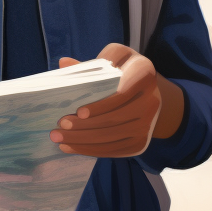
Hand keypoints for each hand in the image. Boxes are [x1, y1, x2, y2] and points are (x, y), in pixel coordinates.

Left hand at [50, 43, 180, 157]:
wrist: (145, 92)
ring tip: (60, 139)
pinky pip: (115, 150)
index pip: (122, 93)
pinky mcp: (142, 141)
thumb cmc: (121, 71)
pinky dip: (92, 150)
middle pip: (116, 118)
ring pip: (114, 136)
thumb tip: (63, 63)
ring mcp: (148, 123)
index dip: (102, 105)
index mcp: (143, 72)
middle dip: (85, 126)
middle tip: (60, 126)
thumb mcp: (110, 60)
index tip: (79, 112)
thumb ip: (89, 65)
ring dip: (84, 140)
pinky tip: (71, 147)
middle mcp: (152, 99)